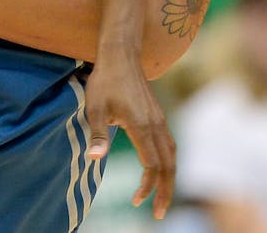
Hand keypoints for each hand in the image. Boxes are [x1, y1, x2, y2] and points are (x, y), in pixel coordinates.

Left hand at [84, 49, 175, 219]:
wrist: (121, 54)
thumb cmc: (105, 80)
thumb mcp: (95, 108)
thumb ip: (97, 135)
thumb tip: (93, 159)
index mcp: (141, 125)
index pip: (152, 165)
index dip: (147, 186)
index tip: (137, 201)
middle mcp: (156, 124)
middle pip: (169, 165)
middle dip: (166, 191)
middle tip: (158, 213)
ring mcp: (160, 119)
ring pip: (172, 155)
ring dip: (169, 178)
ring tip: (161, 197)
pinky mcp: (158, 115)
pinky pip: (169, 144)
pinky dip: (168, 162)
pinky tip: (160, 169)